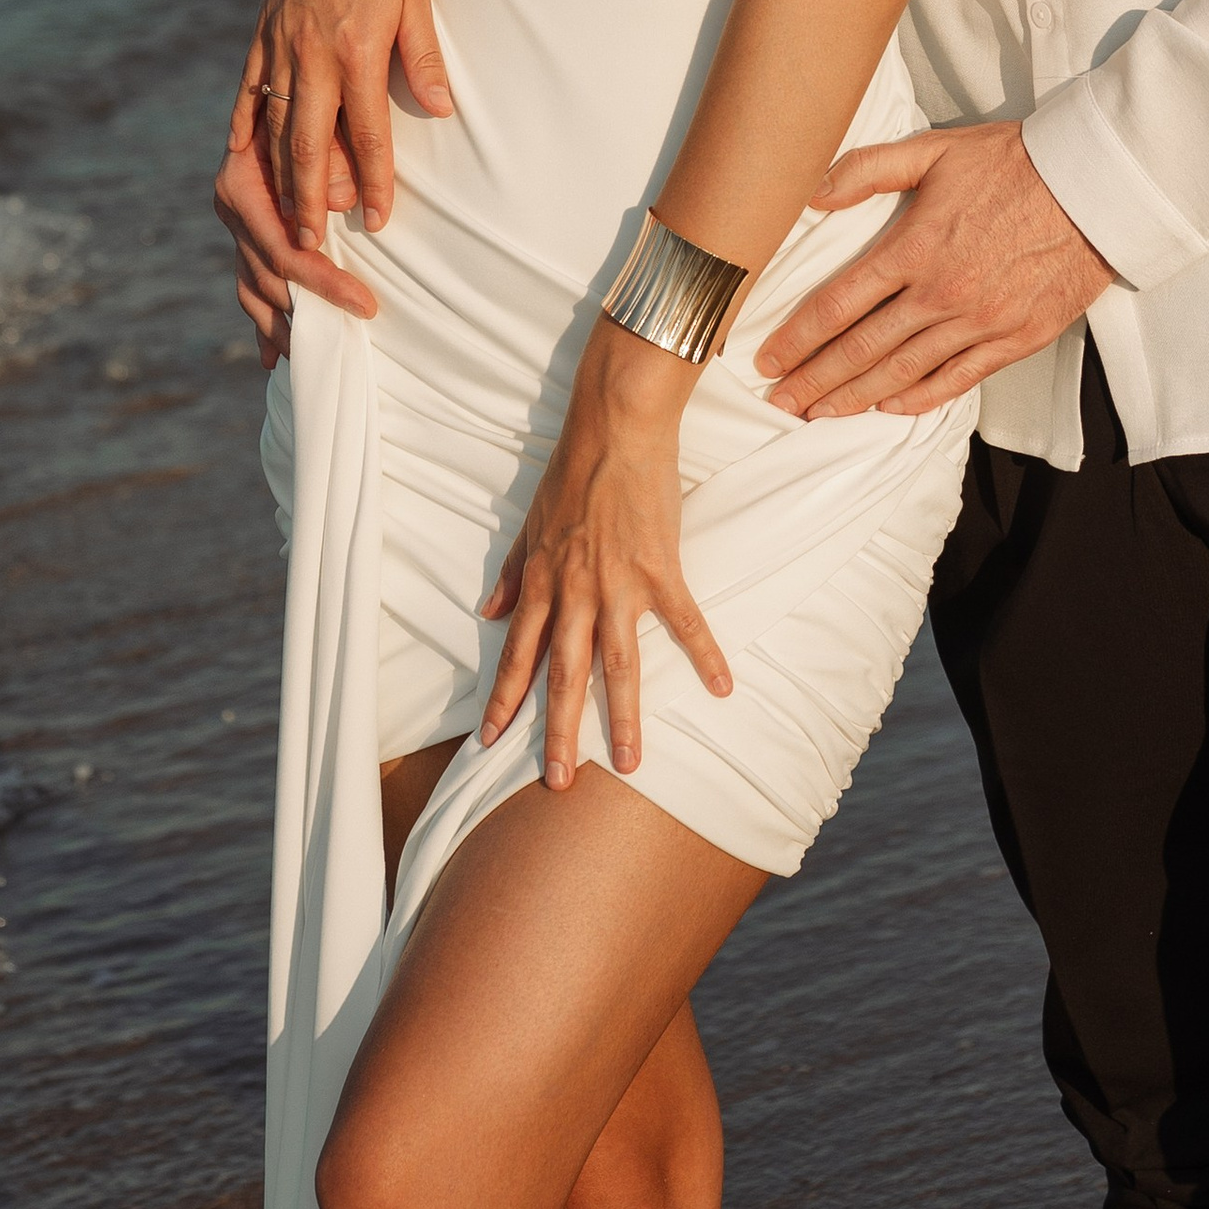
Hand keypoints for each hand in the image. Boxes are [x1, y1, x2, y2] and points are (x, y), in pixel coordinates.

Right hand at [211, 0, 447, 361]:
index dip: (371, 180)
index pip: (365, 130)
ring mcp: (278, 45)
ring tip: (282, 226)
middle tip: (314, 253)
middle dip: (311, 204)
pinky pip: (246, 93)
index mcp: (355, 46)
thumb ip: (423, 55)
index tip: (377, 222)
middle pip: (306, 144)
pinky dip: (244, 131)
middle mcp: (310, 53)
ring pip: (272, 128)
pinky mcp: (261, 33)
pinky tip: (240, 160)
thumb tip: (441, 110)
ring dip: (276, 182)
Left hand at [476, 322, 731, 790]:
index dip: (505, 699)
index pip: (518, 652)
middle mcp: (576, 590)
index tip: (490, 742)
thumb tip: (487, 614)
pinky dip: (703, 654)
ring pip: (617, 664)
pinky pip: (684, 621)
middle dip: (559, 732)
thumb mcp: (531, 521)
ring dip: (622, 716)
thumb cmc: (574, 468)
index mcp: (543, 580)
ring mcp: (619, 583)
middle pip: (564, 673)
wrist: (616, 423)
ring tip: (629, 764)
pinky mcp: (661, 568)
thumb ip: (512, 571)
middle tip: (557, 784)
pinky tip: (721, 688)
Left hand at [755, 123, 1112, 417]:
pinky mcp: (1015, 339)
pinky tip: (890, 409)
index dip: (798, 337)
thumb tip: (811, 193)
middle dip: (814, 379)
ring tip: (819, 414)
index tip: (766, 359)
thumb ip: (868, 169)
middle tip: (779, 403)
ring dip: (855, 397)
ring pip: (903, 372)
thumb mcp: (934, 149)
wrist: (1094, 188)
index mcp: (915, 247)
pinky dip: (920, 399)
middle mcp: (941, 293)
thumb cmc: (1012, 162)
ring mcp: (979, 322)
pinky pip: (957, 380)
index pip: (839, 304)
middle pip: (862, 349)